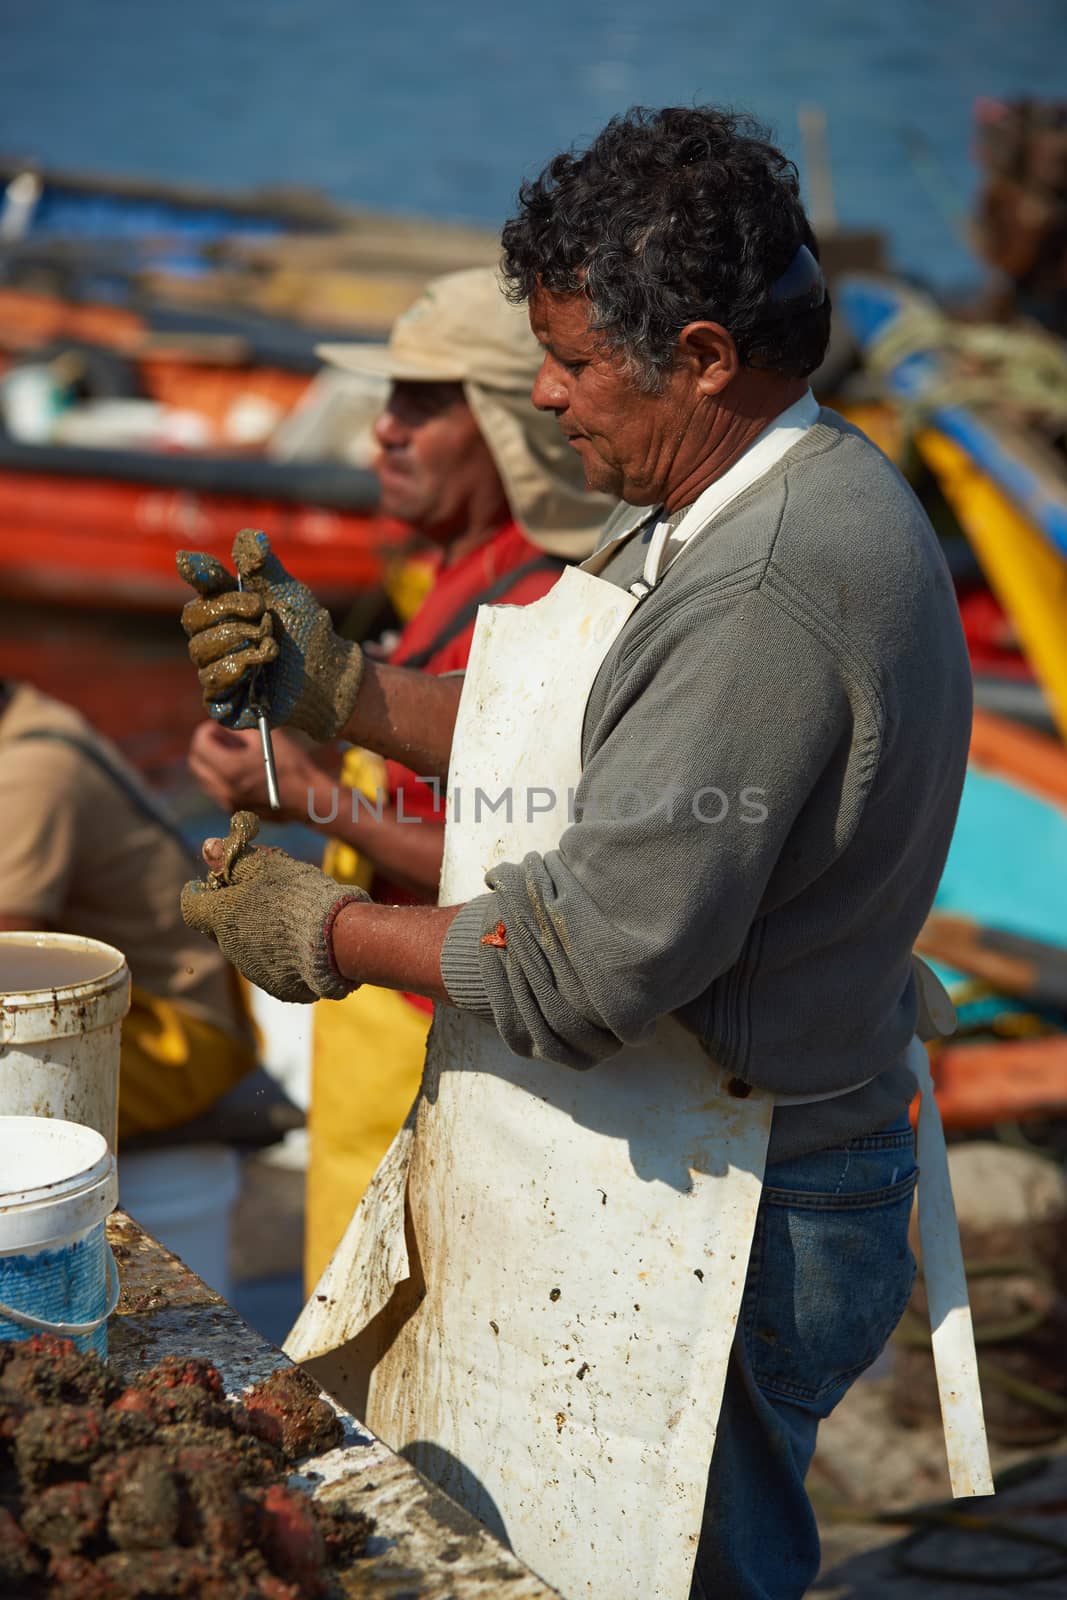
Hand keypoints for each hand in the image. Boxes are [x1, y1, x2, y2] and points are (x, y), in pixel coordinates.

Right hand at [177, 529, 364, 738]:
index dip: (204, 577)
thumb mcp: (287, 591)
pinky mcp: (222, 700)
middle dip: (232, 616)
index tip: (205, 568)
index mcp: (223, 608)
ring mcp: (216, 669)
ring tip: (272, 646)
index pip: (199, 588)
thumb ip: (264, 564)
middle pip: (192, 619)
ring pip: (200, 652)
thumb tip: (247, 536)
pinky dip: (238, 669)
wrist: (329, 673)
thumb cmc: (307, 631)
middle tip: (265, 620)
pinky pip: (211, 682)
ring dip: (241, 644)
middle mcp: (213, 638)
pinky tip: (261, 668)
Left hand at [180, 813, 369, 1002]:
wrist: (333, 939)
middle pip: (218, 928)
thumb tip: (208, 847)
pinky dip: (277, 953)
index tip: (208, 883)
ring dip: (255, 933)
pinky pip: (269, 966)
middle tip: (253, 897)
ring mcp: (253, 970)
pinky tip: (299, 942)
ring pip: (244, 947)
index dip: (198, 893)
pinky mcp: (277, 986)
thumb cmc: (297, 895)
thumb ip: (233, 859)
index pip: (192, 906)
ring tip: (286, 920)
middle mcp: (230, 948)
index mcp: (221, 918)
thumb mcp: (264, 866)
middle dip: (229, 913)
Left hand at [187, 721, 322, 822]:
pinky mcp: (234, 811)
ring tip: (232, 754)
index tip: (218, 726)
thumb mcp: (266, 738)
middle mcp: (224, 788)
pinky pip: (216, 790)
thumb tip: (224, 724)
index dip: (207, 731)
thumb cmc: (291, 765)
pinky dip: (221, 777)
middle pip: (196, 763)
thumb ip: (240, 730)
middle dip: (204, 747)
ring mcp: (228, 802)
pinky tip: (241, 771)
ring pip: (204, 778)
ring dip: (211, 763)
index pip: (200, 745)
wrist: (307, 799)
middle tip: (220, 738)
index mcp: (231, 768)